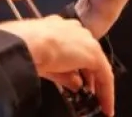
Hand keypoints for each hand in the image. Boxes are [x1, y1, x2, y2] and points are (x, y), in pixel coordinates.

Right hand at [0, 15, 114, 115]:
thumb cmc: (25, 46)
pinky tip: (105, 105)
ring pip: (97, 64)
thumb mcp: (45, 63)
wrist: (28, 43)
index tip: (76, 77)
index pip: (72, 45)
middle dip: (88, 74)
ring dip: (98, 84)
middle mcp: (74, 30)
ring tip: (99, 102)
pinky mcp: (93, 54)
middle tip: (87, 91)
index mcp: (58, 26)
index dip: (75, 64)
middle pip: (87, 53)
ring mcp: (85, 40)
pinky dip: (106, 92)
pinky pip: (105, 75)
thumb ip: (63, 74)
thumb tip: (76, 84)